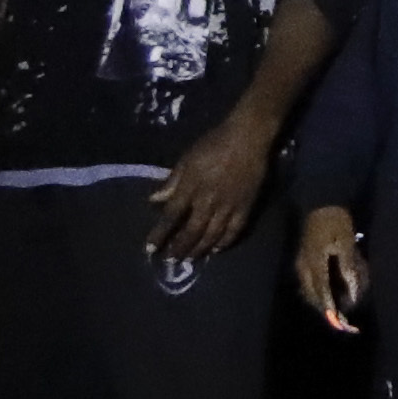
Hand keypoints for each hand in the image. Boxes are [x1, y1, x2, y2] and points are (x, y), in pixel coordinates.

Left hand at [150, 110, 279, 259]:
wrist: (247, 137)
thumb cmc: (214, 144)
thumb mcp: (187, 158)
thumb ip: (172, 181)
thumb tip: (154, 200)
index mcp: (191, 187)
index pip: (171, 216)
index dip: (160, 234)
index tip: (150, 248)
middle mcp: (208, 201)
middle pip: (191, 231)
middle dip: (179, 248)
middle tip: (171, 260)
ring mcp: (228, 206)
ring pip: (212, 235)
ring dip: (199, 249)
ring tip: (190, 259)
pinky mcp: (245, 207)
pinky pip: (234, 230)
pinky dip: (225, 242)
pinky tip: (217, 249)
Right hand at [298, 205, 366, 328]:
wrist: (321, 203)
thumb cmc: (336, 222)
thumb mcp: (347, 244)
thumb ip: (349, 270)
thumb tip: (354, 294)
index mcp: (314, 264)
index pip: (322, 294)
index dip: (331, 310)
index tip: (340, 323)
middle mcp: (303, 268)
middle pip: (313, 297)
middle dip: (327, 311)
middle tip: (342, 322)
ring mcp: (300, 264)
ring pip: (309, 292)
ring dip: (321, 304)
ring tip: (337, 312)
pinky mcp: (302, 260)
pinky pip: (308, 284)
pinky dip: (318, 293)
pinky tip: (328, 296)